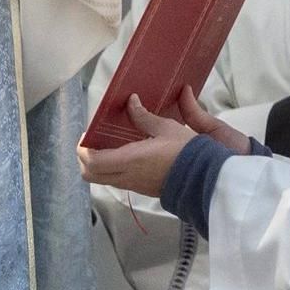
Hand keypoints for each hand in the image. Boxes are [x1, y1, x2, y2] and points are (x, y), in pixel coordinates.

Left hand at [78, 87, 249, 196]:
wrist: (207, 180)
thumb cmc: (187, 152)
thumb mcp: (167, 128)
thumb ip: (144, 116)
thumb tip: (130, 101)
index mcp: (130, 160)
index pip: (92, 160)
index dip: (82, 148)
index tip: (87, 133)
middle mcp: (127, 177)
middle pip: (90, 174)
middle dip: (85, 157)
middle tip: (92, 140)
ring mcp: (134, 185)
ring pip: (102, 179)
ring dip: (98, 162)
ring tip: (107, 143)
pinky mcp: (142, 188)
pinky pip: (116, 180)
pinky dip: (111, 167)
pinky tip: (123, 151)